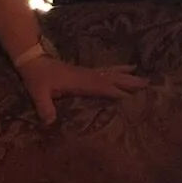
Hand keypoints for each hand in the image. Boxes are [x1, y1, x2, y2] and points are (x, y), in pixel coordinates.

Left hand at [14, 52, 144, 125]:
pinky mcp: (86, 72)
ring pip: (112, 73)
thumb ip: (44, 106)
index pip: (101, 87)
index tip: (133, 99)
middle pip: (112, 78)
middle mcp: (87, 75)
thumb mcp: (37, 92)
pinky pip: (107, 70)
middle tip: (148, 84)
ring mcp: (88, 72)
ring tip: (144, 78)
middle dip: (130, 82)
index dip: (116, 92)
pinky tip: (128, 67)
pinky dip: (120, 69)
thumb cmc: (36, 77)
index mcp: (79, 81)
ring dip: (128, 76)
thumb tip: (50, 122)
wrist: (33, 60)